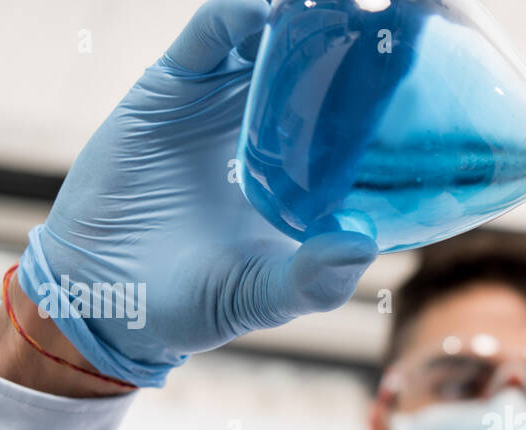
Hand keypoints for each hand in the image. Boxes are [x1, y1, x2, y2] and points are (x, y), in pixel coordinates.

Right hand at [15, 0, 377, 387]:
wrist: (101, 296)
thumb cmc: (194, 303)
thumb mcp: (265, 298)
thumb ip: (314, 280)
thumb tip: (362, 245)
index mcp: (305, 175)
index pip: (356, 122)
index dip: (386, 98)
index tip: (423, 79)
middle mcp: (271, 130)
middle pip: (321, 66)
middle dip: (354, 37)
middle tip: (393, 20)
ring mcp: (223, 102)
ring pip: (270, 38)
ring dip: (302, 16)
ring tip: (341, 5)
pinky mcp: (173, 85)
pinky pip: (210, 36)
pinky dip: (237, 13)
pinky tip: (265, 8)